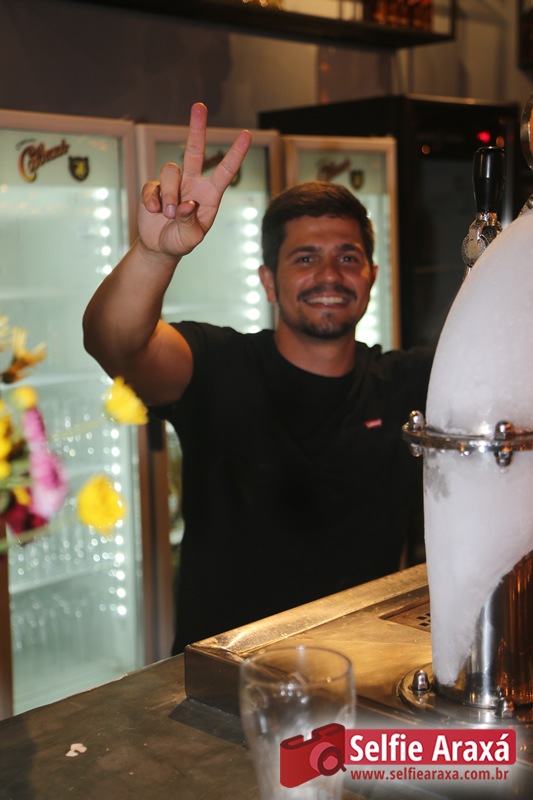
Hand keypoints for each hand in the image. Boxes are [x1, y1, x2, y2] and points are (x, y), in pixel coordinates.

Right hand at [138, 103, 250, 260]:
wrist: (160, 247)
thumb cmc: (182, 241)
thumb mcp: (191, 238)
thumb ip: (190, 222)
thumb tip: (185, 204)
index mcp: (210, 195)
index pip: (226, 171)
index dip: (236, 153)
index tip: (247, 134)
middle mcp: (193, 184)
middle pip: (195, 150)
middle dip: (197, 128)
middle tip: (199, 106)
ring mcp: (173, 184)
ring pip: (170, 171)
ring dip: (169, 195)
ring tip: (167, 215)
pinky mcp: (154, 188)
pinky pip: (152, 186)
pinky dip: (152, 200)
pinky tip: (154, 212)